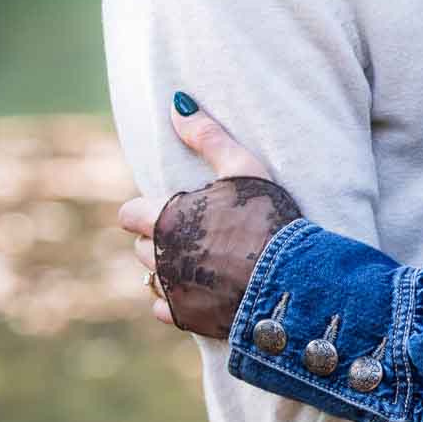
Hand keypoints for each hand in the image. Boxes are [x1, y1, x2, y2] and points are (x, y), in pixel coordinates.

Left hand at [119, 94, 299, 334]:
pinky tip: (202, 290)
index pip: (129, 215)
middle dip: (159, 240)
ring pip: (150, 280)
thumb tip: (178, 103)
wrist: (293, 277)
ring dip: (167, 270)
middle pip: (140, 248)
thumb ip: (207, 136)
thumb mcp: (242, 167)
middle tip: (195, 233)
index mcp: (164, 218)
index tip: (173, 210)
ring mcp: (172, 291)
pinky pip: (166, 311)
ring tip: (201, 261)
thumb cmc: (267, 217)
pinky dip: (178, 301)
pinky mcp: (187, 318)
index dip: (147, 211)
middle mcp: (159, 257)